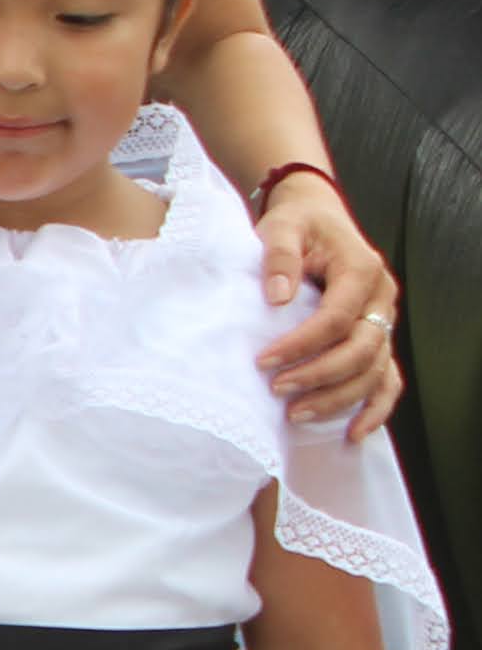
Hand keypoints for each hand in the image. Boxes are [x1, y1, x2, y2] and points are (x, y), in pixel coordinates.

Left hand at [252, 173, 404, 433]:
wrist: (314, 217)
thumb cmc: (297, 224)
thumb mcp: (281, 228)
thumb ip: (279, 257)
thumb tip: (278, 296)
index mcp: (362, 271)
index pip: (336, 319)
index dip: (301, 345)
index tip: (262, 362)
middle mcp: (381, 299)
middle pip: (360, 350)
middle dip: (319, 376)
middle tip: (277, 391)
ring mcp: (382, 321)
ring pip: (374, 370)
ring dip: (339, 397)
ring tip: (296, 415)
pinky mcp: (376, 337)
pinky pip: (386, 378)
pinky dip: (375, 407)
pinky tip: (353, 432)